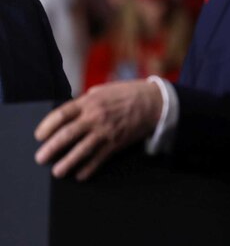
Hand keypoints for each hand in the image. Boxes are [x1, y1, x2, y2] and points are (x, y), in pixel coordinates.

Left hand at [34, 80, 162, 179]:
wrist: (153, 103)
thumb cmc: (128, 93)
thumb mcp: (104, 90)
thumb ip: (86, 99)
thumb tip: (71, 109)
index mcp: (90, 101)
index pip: (61, 114)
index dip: (47, 126)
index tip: (39, 136)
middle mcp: (95, 116)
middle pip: (67, 134)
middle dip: (51, 148)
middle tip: (40, 158)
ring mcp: (106, 131)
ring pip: (81, 150)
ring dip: (67, 162)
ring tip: (57, 172)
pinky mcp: (116, 143)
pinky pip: (99, 158)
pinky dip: (89, 169)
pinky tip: (80, 175)